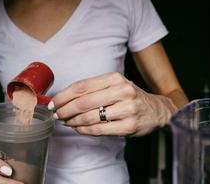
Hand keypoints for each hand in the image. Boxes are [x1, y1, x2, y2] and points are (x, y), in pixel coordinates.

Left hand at [50, 72, 176, 136]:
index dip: (63, 96)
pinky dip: (84, 130)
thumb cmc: (129, 97)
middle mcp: (122, 90)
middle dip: (64, 110)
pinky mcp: (129, 125)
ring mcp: (127, 109)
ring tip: (66, 122)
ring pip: (90, 117)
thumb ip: (92, 89)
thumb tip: (64, 98)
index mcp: (114, 78)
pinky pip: (99, 129)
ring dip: (72, 121)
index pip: (81, 86)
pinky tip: (78, 128)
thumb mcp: (114, 85)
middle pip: (83, 102)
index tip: (53, 103)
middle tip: (56, 114)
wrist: (156, 110)